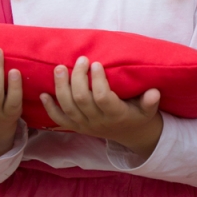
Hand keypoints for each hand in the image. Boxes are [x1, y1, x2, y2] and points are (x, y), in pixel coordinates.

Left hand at [40, 57, 162, 160]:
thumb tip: (154, 93)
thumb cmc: (140, 115)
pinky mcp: (77, 127)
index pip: (102, 98)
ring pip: (68, 107)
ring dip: (61, 87)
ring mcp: (85, 125)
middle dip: (78, 78)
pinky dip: (50, 108)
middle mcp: (98, 121)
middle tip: (80, 60)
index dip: (97, 81)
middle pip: (81, 99)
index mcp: (116, 115)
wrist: (132, 135)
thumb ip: (150, 102)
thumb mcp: (149, 110)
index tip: (96, 64)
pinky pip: (60, 119)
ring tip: (60, 68)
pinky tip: (43, 94)